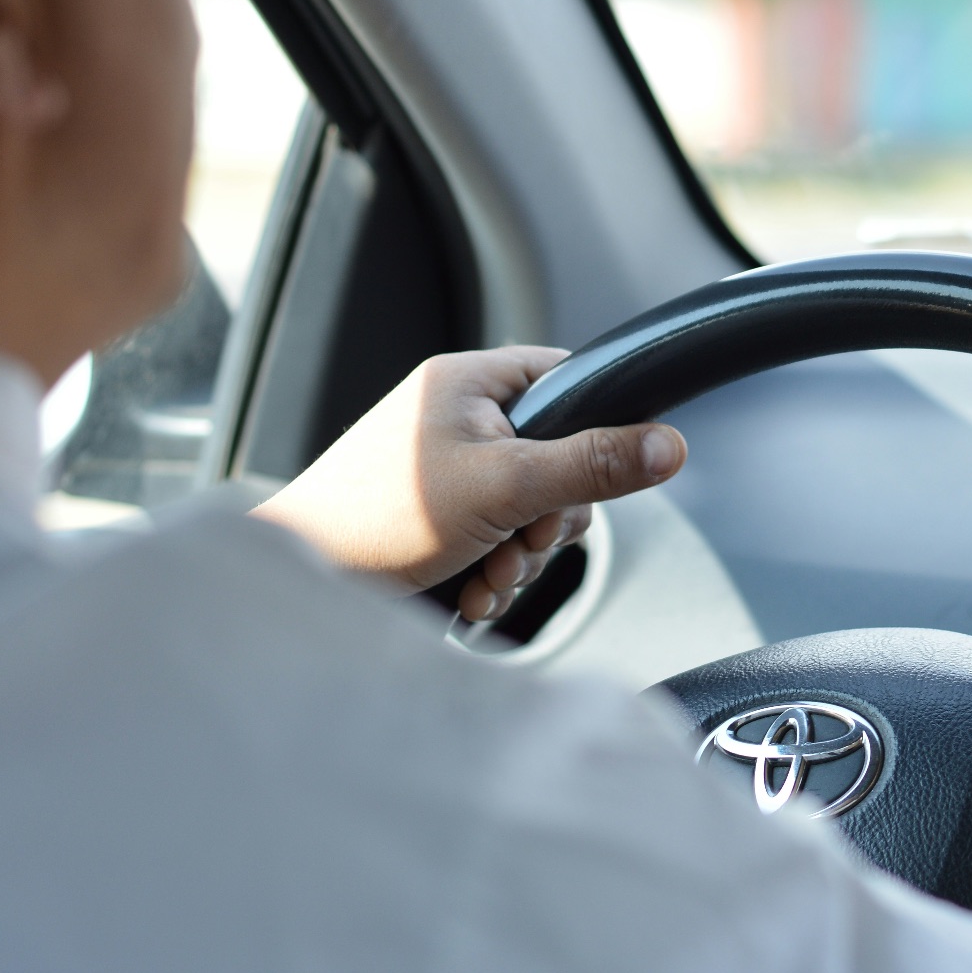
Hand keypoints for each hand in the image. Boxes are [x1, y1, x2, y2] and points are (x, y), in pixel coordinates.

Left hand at [252, 347, 686, 621]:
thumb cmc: (377, 520)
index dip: (594, 431)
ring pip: (532, 510)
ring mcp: (447, 470)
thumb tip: (671, 446)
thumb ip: (592, 466)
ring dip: (521, 558)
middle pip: (560, 460)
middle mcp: (458, 417)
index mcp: (468, 382)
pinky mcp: (438, 517)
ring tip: (485, 576)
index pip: (569, 381)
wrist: (300, 585)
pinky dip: (494, 573)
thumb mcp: (506, 487)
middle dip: (549, 522)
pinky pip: (498, 539)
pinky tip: (471, 591)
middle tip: (520, 542)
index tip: (588, 479)